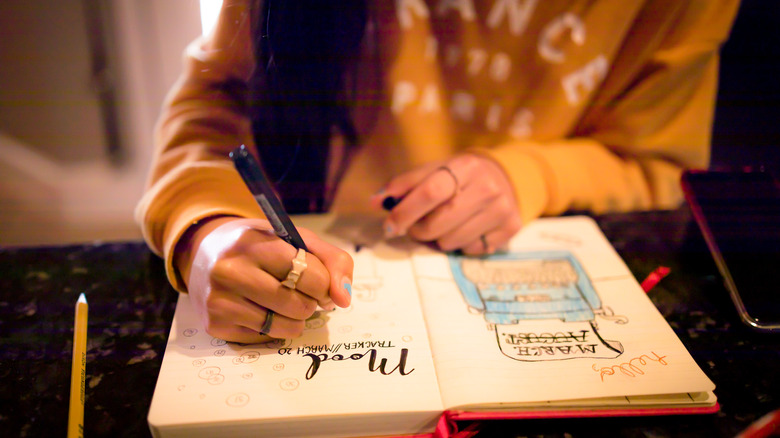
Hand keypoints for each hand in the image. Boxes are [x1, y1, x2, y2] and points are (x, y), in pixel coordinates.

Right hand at [175, 217, 352, 342]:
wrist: (206, 253)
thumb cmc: (261, 246)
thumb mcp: (297, 239)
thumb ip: (333, 261)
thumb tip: (344, 299)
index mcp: (254, 244)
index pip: (311, 275)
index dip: (325, 283)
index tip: (319, 282)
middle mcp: (231, 271)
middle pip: (299, 304)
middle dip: (311, 302)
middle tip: (301, 292)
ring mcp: (219, 300)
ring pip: (285, 326)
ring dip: (297, 319)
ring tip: (286, 302)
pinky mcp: (215, 325)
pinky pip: (265, 338)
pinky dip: (275, 329)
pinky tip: (263, 310)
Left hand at [370, 154, 521, 254]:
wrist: (503, 178)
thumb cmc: (459, 177)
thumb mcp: (434, 171)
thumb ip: (404, 185)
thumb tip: (375, 201)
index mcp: (465, 166)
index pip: (430, 192)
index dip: (404, 212)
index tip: (389, 226)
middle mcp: (488, 186)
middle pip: (438, 223)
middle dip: (418, 231)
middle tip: (416, 227)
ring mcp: (502, 209)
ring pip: (452, 242)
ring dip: (439, 240)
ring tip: (445, 225)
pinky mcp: (511, 228)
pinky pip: (472, 250)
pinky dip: (462, 245)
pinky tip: (467, 230)